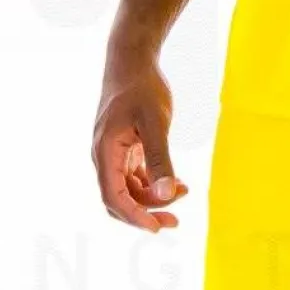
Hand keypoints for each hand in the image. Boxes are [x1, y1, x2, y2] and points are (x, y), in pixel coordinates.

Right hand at [92, 59, 188, 230]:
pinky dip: (153, 184)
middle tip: (174, 222)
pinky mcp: (124, 149)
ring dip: (153, 199)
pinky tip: (177, 183)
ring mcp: (113, 154)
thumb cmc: (142, 88)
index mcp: (105, 152)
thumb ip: (161, 160)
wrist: (132, 62)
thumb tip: (168, 194)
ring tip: (184, 192)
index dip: (134, 217)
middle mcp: (104, 157)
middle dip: (144, 214)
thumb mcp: (156, 124)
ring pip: (129, 190)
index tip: (157, 227)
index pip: (113, 197)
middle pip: (119, 199)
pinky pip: (135, 177)